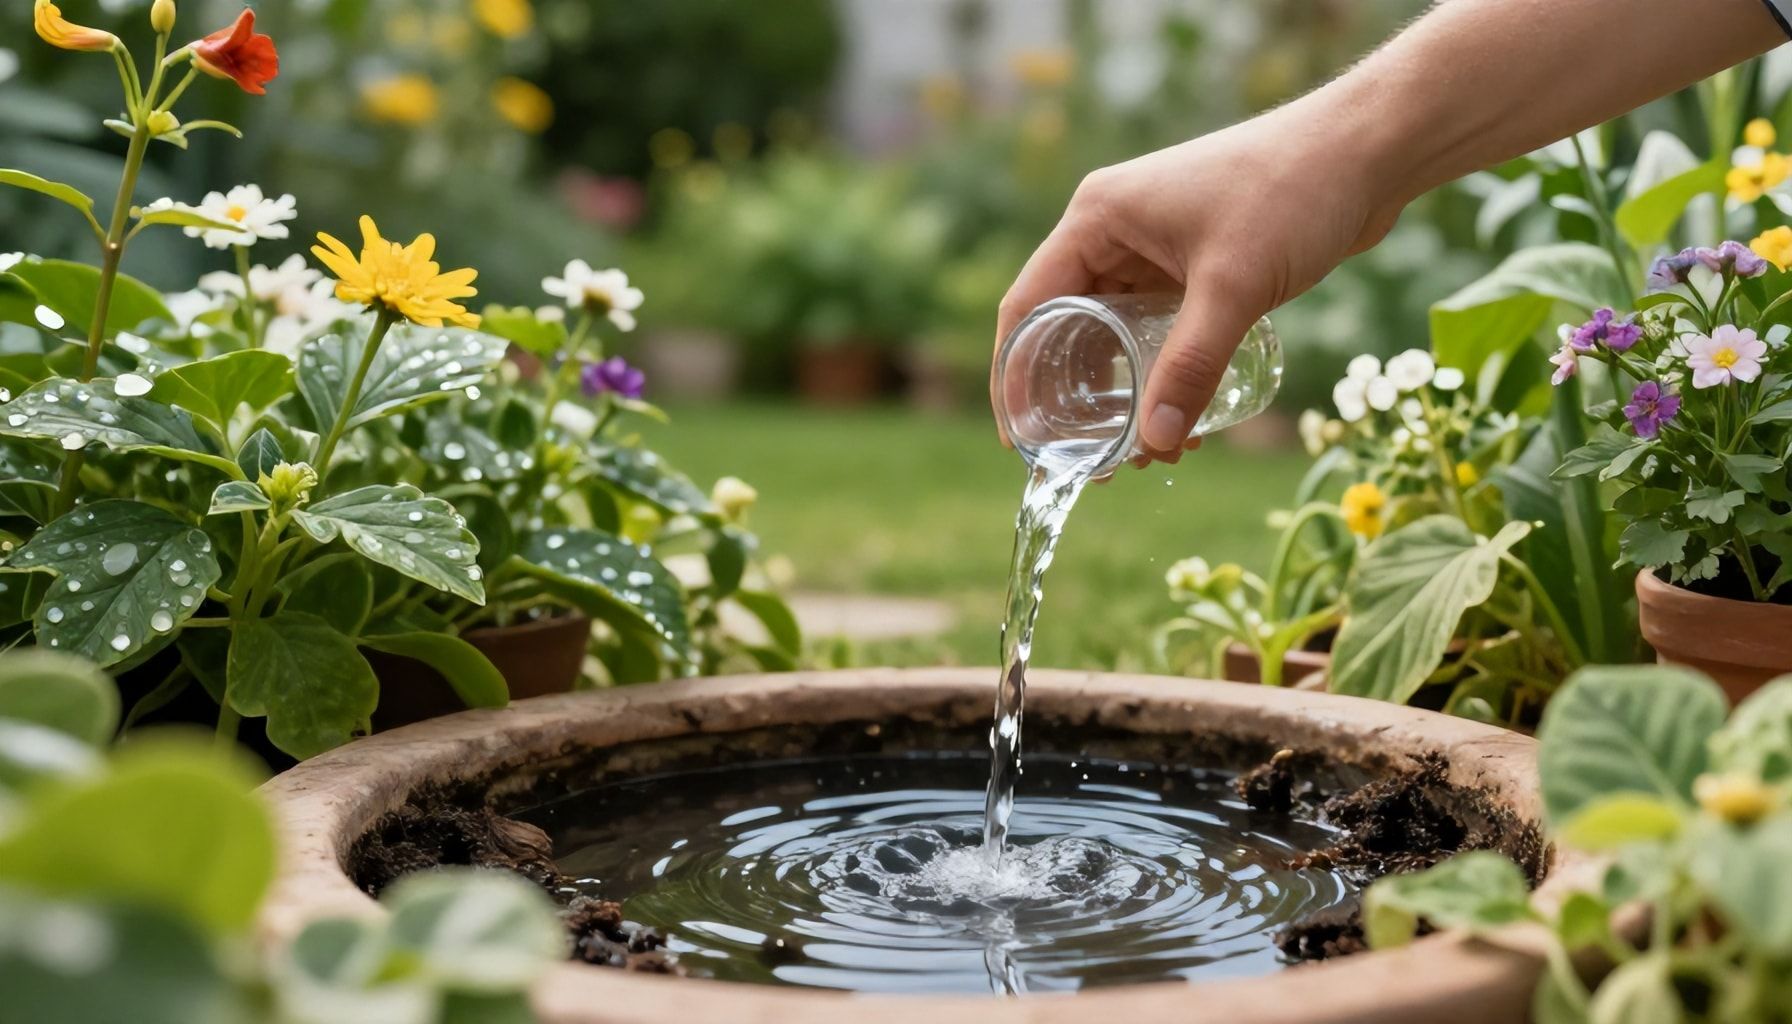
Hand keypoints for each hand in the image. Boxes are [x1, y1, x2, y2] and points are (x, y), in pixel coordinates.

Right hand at [993, 104, 1401, 465]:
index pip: (1028, 307)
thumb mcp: (1233, 287)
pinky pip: (1155, 331)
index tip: (1022, 443)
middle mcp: (1112, 231)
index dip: (1014, 378)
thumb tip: (1154, 445)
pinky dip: (1160, 375)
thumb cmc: (1292, 193)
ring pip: (1113, 336)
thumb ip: (1191, 366)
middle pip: (1065, 328)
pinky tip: (1182, 419)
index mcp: (1096, 218)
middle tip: (1091, 463)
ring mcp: (1151, 248)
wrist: (1368, 149)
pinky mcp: (1191, 264)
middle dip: (1075, 400)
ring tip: (1142, 454)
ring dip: (1123, 395)